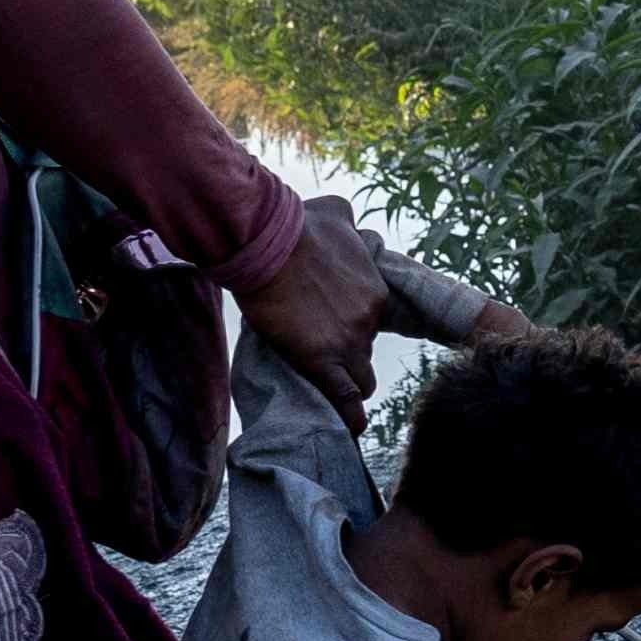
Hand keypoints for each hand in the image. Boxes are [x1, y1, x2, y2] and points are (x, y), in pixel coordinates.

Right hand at [237, 190, 387, 425]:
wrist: (265, 241)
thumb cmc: (295, 223)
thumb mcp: (336, 212)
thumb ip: (349, 223)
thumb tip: (348, 220)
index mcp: (375, 291)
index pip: (372, 322)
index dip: (353, 328)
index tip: (338, 331)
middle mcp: (369, 319)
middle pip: (364, 350)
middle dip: (348, 352)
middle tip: (322, 352)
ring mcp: (349, 342)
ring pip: (358, 375)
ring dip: (345, 378)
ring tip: (328, 386)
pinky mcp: (322, 361)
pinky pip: (346, 399)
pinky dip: (350, 416)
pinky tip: (351, 428)